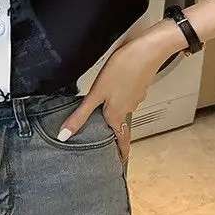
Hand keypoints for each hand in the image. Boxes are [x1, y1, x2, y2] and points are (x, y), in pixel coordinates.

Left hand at [58, 32, 179, 163]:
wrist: (149, 49)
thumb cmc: (124, 69)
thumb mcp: (96, 94)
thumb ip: (80, 115)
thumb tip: (65, 135)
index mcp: (117, 114)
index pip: (121, 141)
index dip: (121, 154)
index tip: (120, 164)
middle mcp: (128, 108)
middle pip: (121, 125)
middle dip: (115, 133)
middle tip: (107, 138)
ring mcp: (136, 96)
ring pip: (124, 109)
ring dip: (116, 112)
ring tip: (105, 110)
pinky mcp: (138, 84)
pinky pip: (128, 96)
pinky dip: (121, 96)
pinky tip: (114, 88)